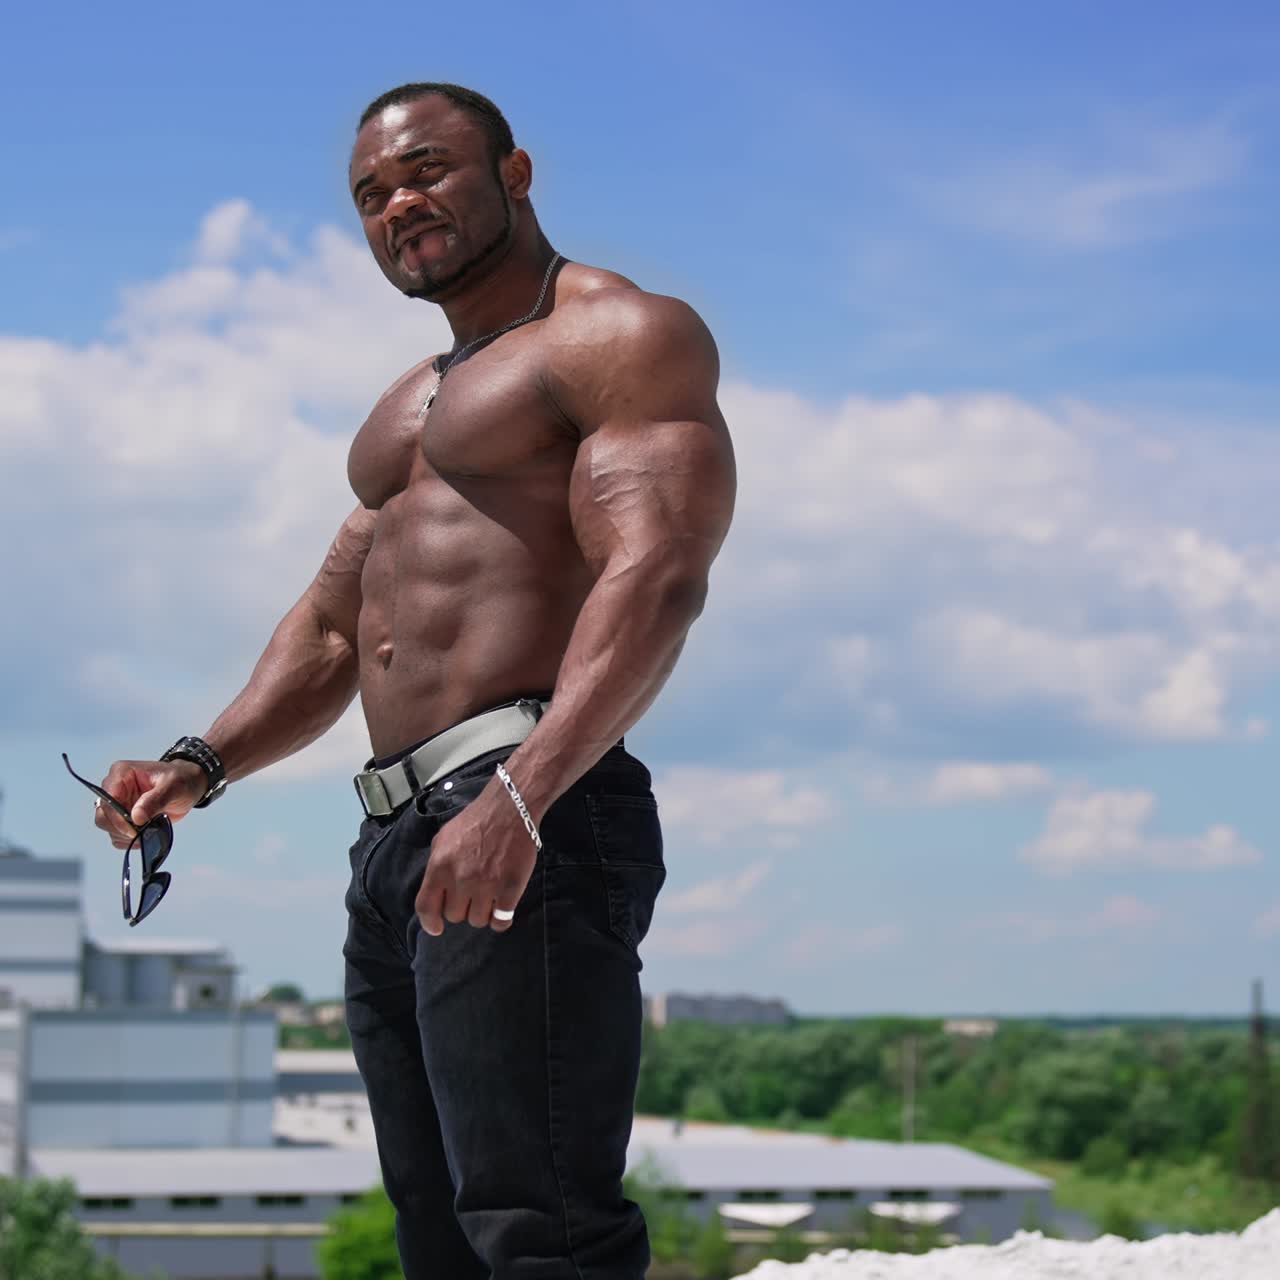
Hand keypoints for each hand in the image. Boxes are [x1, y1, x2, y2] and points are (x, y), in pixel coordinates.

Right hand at [92, 759, 208, 848]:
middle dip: (120, 828)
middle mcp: (115, 788)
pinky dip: (128, 840)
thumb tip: (136, 817)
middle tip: (140, 833)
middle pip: (103, 815)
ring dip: (125, 835)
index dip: (116, 817)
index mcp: (122, 773)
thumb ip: (154, 800)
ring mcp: (118, 804)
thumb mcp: (173, 786)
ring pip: (108, 827)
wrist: (189, 785)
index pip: (108, 798)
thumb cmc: (181, 779)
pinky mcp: (123, 817)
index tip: (133, 828)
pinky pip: (117, 834)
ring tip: (146, 832)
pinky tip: (144, 836)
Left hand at [414, 779, 538, 936]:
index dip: (429, 922)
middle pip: (454, 915)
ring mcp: (486, 885)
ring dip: (482, 912)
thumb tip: (435, 892)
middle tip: (472, 893)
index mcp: (440, 866)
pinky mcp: (510, 889)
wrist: (510, 808)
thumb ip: (436, 866)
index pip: (426, 906)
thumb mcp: (444, 838)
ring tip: (488, 896)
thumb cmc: (476, 821)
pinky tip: (502, 909)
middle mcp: (460, 879)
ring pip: (477, 920)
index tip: (437, 928)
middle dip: (462, 907)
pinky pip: (501, 921)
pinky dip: (500, 920)